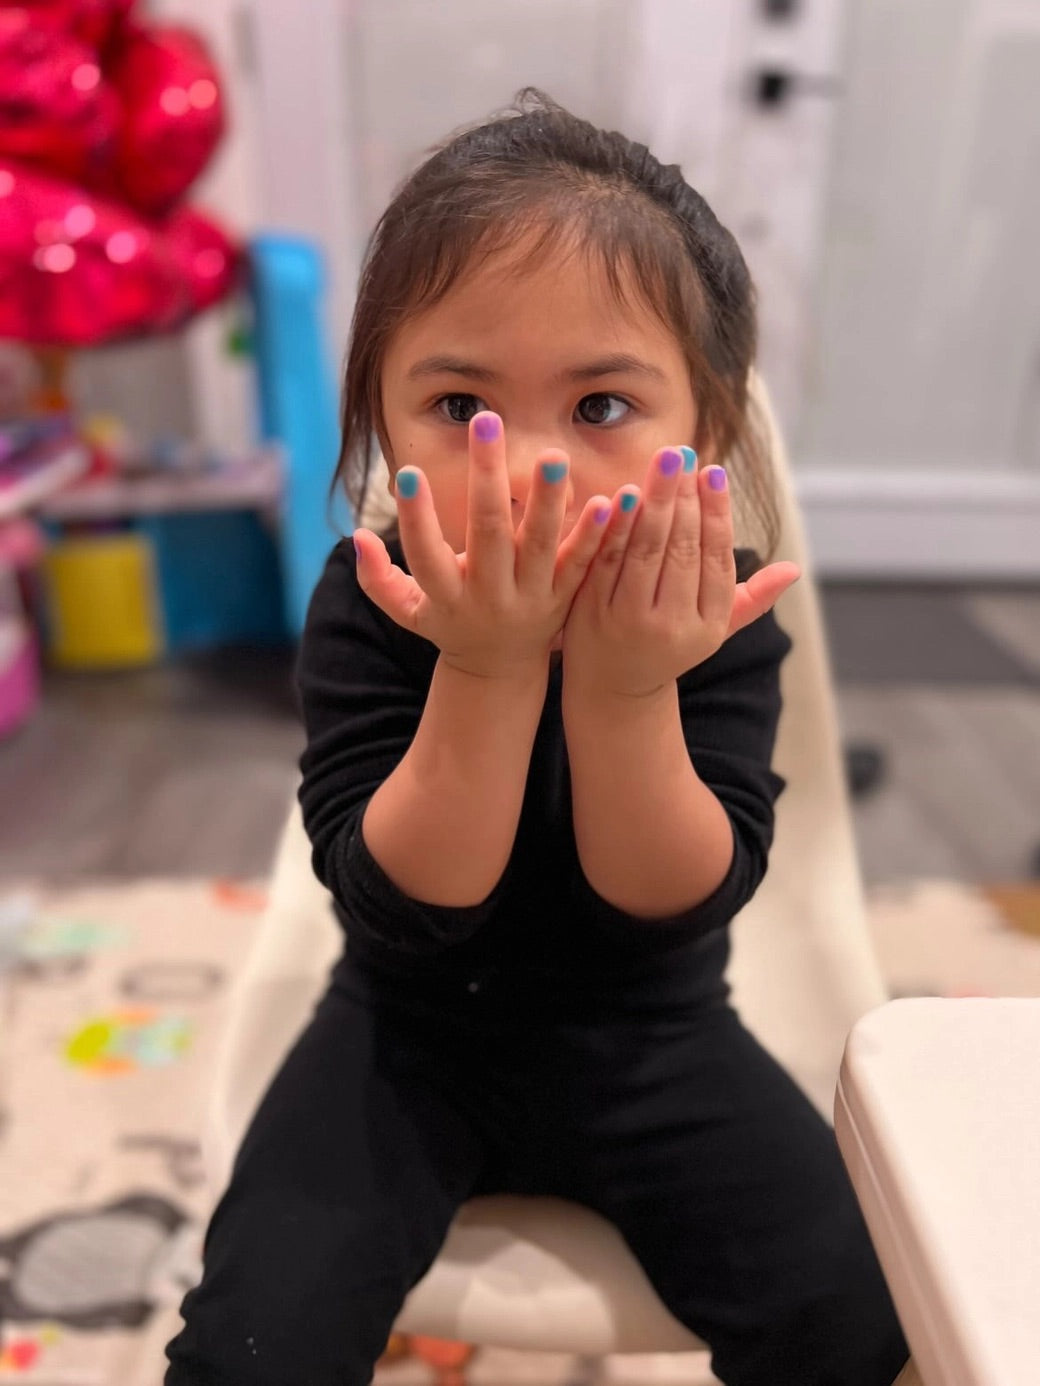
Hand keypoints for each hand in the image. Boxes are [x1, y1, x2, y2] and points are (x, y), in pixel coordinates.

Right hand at [352, 413, 610, 679]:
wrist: (500, 670)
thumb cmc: (449, 624)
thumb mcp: (408, 612)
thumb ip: (377, 579)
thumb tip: (357, 536)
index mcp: (445, 597)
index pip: (424, 554)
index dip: (414, 517)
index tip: (407, 472)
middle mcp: (488, 596)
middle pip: (487, 534)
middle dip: (486, 477)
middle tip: (486, 423)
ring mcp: (530, 598)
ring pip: (540, 545)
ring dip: (548, 500)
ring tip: (552, 456)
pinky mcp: (565, 598)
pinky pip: (582, 563)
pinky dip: (595, 534)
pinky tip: (609, 501)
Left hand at [562, 446, 800, 697]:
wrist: (612, 691)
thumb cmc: (668, 648)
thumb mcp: (712, 631)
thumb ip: (750, 599)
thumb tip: (794, 570)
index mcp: (708, 625)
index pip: (716, 559)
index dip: (716, 513)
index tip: (714, 472)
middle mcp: (673, 626)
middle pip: (682, 550)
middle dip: (684, 497)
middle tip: (683, 453)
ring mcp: (631, 622)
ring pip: (647, 551)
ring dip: (656, 502)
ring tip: (663, 463)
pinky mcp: (593, 614)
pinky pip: (609, 561)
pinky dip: (618, 526)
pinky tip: (625, 493)